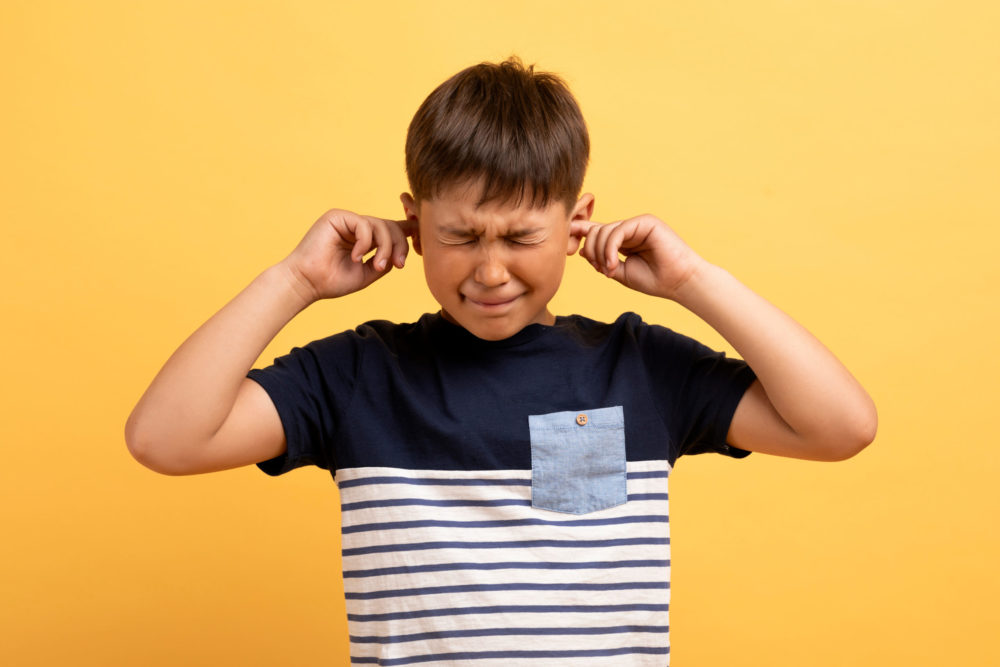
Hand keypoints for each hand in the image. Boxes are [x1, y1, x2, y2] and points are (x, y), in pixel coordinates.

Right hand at [279, 209, 415, 303]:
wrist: (308, 283)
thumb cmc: (333, 281)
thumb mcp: (369, 273)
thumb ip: (386, 260)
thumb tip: (403, 249)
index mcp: (365, 239)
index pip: (391, 228)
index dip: (408, 229)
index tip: (421, 240)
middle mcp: (357, 227)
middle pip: (391, 226)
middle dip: (400, 245)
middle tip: (397, 265)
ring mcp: (348, 220)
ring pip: (381, 224)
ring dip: (386, 247)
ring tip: (377, 266)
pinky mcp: (337, 216)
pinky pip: (364, 224)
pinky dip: (366, 243)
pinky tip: (356, 257)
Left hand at [571, 215, 708, 300]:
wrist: (679, 283)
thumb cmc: (653, 280)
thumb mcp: (619, 272)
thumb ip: (602, 260)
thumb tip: (584, 250)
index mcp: (622, 240)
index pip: (597, 231)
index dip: (580, 231)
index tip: (566, 236)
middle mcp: (628, 230)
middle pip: (596, 231)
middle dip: (591, 251)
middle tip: (602, 270)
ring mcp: (637, 224)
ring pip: (604, 231)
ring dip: (601, 254)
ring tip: (610, 270)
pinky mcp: (645, 222)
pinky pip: (617, 230)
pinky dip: (610, 248)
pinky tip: (613, 264)